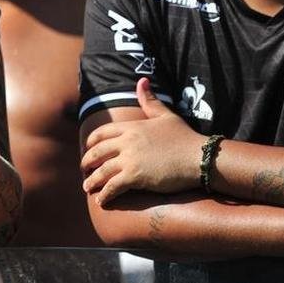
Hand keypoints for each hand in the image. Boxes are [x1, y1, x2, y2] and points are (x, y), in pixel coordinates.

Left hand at [82, 78, 205, 203]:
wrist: (199, 157)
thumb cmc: (185, 137)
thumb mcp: (166, 115)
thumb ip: (150, 101)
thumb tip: (142, 80)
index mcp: (131, 128)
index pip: (101, 133)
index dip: (91, 142)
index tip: (88, 150)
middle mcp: (126, 142)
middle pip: (97, 152)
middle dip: (87, 162)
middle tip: (84, 170)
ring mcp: (129, 159)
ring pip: (101, 171)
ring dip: (92, 181)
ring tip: (87, 188)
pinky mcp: (135, 176)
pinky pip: (112, 186)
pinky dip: (105, 195)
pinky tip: (102, 202)